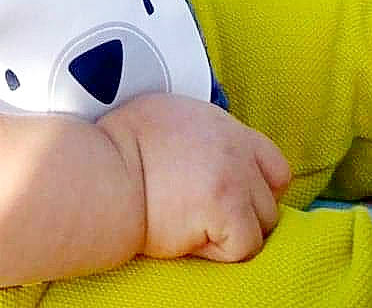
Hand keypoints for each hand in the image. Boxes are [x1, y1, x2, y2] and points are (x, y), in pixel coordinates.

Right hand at [99, 93, 290, 262]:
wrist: (99, 175)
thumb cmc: (116, 152)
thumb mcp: (162, 118)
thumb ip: (200, 134)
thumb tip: (212, 154)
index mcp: (218, 122)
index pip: (272, 163)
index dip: (257, 188)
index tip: (234, 200)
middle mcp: (232, 144)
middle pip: (269, 198)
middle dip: (242, 214)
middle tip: (202, 215)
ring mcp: (234, 175)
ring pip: (262, 224)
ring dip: (230, 233)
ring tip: (190, 222)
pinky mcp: (227, 207)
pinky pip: (245, 247)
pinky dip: (218, 252)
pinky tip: (187, 234)